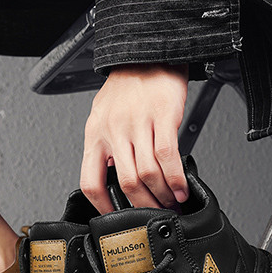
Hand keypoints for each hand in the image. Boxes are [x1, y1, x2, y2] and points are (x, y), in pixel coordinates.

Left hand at [80, 63, 188, 213]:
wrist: (145, 53)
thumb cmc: (124, 86)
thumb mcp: (102, 118)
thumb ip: (105, 147)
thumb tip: (111, 175)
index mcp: (94, 136)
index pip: (90, 182)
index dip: (102, 207)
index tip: (115, 219)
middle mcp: (112, 132)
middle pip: (124, 183)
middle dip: (142, 206)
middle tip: (154, 215)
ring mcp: (137, 124)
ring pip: (147, 173)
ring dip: (162, 195)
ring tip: (170, 204)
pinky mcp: (162, 116)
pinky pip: (168, 155)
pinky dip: (176, 178)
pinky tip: (181, 188)